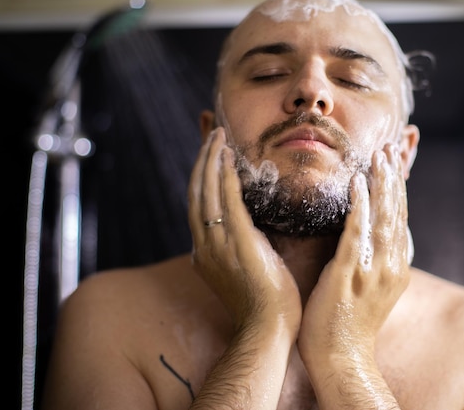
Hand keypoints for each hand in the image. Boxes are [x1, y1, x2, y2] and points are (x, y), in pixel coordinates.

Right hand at [187, 127, 301, 330]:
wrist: (268, 328)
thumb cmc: (266, 301)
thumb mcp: (244, 268)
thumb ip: (239, 245)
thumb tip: (247, 228)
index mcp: (204, 252)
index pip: (198, 205)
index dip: (201, 177)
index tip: (210, 155)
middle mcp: (203, 245)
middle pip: (195, 193)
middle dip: (203, 161)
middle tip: (213, 135)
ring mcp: (216, 244)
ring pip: (206, 191)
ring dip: (211, 160)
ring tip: (219, 137)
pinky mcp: (236, 242)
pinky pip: (226, 201)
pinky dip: (225, 176)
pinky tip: (229, 156)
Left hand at [299, 143, 410, 359]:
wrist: (340, 357)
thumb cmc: (348, 323)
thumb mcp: (373, 288)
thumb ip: (376, 260)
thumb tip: (372, 237)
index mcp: (397, 268)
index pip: (400, 220)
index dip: (398, 190)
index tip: (395, 163)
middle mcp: (392, 266)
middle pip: (396, 213)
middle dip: (393, 178)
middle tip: (390, 148)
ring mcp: (373, 270)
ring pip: (382, 217)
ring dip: (381, 184)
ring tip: (378, 156)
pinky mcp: (351, 274)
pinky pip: (357, 233)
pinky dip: (359, 205)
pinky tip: (357, 183)